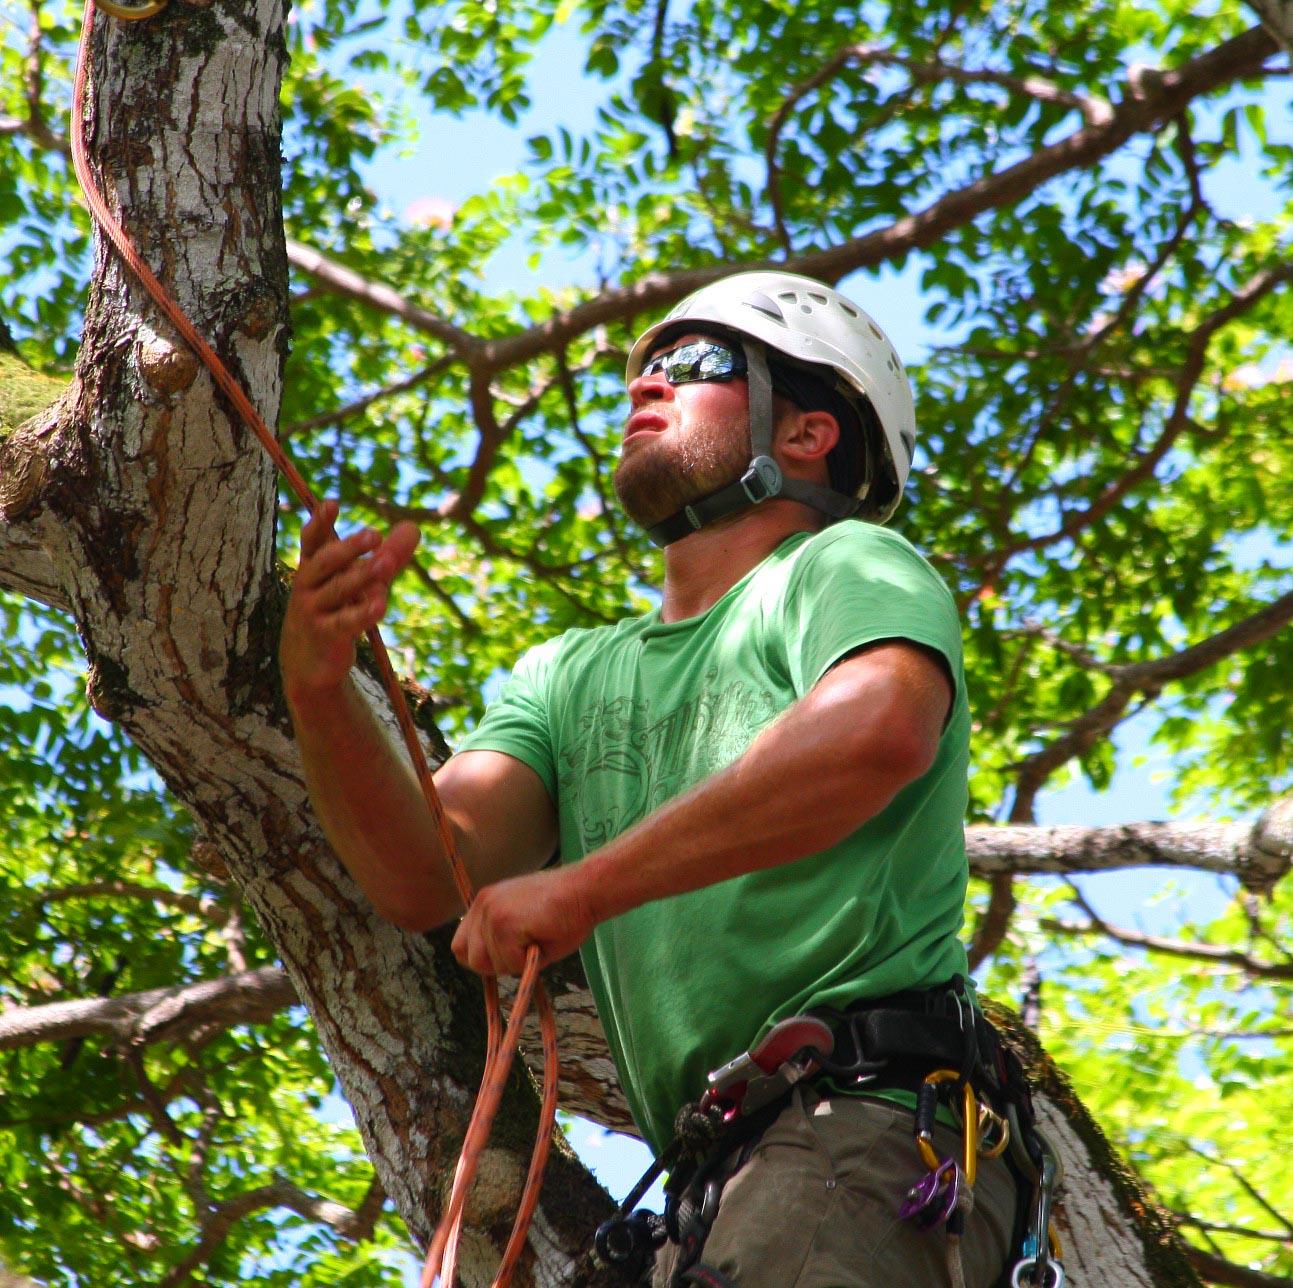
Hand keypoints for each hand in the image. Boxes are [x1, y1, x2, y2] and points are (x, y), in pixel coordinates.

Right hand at [279, 500, 420, 699]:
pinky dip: (363, 613)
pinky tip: (381, 604)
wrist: (307, 664)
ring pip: (338, 590)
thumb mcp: (359, 582)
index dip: (321, 523)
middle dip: (350, 548)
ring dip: (363, 576)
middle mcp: (307, 585)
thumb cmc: (335, 611)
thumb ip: (387, 555)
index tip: (331, 503)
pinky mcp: (325, 635)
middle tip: (375, 535)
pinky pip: (345, 622)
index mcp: (313, 567)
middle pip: (326, 562)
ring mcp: (313, 611)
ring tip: (387, 563)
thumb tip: (414, 527)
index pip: (313, 541)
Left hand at [451, 867, 594, 976]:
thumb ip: (500, 940)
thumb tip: (491, 964)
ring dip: (514, 962)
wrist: (586, 891)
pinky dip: (526, 962)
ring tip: (537, 940)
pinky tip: (541, 940)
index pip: (461, 945)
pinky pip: (509, 962)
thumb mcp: (522, 925)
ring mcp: (491, 913)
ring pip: (488, 964)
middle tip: (525, 951)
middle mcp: (482, 905)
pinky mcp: (504, 923)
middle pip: (469, 958)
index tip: (507, 956)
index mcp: (485, 903)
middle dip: (497, 964)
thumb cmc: (564, 911)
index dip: (483, 958)